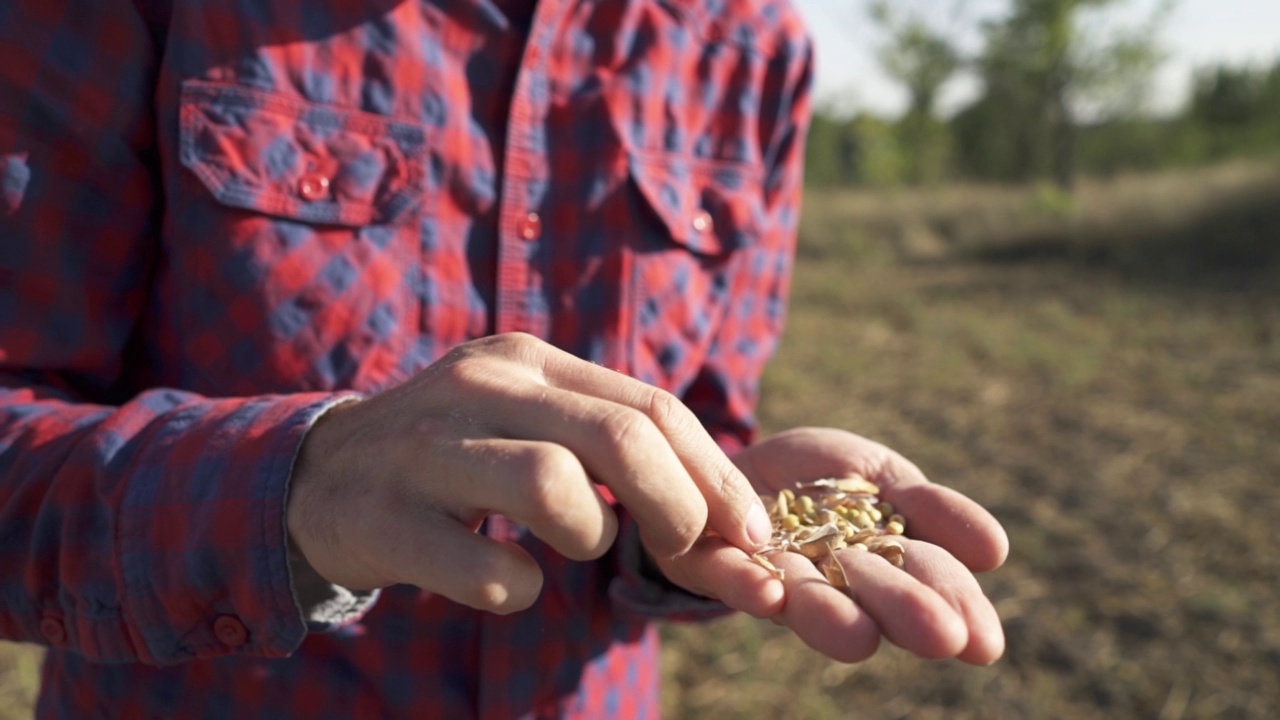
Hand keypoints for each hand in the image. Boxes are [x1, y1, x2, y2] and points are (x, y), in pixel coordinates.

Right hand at [286, 333, 771, 613]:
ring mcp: (427, 448)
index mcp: (529, 360)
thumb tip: (726, 517)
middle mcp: (481, 387)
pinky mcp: (383, 517)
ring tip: (565, 546)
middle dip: (679, 508)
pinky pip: (483, 568)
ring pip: (553, 485)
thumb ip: (613, 452)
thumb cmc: (455, 457)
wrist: (317, 476)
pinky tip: (504, 581)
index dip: (716, 475)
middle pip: (618, 438)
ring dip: (588, 537)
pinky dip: (515, 588)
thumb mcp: (529, 423)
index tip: (751, 533)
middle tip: (686, 553)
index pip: (651, 407)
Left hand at [650, 427, 1007, 664]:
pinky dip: (748, 588)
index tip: (982, 640)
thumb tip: (995, 550)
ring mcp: (772, 578)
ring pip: (803, 601)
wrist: (729, 465)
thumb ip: (929, 508)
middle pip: (871, 599)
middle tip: (941, 636)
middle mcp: (831, 584)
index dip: (956, 607)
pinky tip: (771, 595)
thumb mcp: (880, 476)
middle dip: (904, 613)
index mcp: (883, 565)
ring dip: (831, 618)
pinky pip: (728, 578)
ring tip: (861, 636)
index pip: (929, 583)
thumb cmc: (816, 478)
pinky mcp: (712, 566)